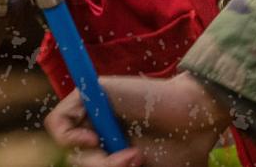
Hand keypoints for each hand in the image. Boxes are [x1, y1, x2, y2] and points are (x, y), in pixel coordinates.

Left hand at [45, 74, 231, 166]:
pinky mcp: (90, 95)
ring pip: (67, 146)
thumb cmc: (178, 150)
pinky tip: (95, 140)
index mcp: (110, 151)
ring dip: (93, 159)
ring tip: (127, 156)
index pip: (83, 163)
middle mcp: (98, 132)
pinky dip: (69, 137)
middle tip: (136, 162)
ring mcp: (93, 114)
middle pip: (76, 160)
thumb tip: (83, 160)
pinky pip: (58, 122)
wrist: (197, 119)